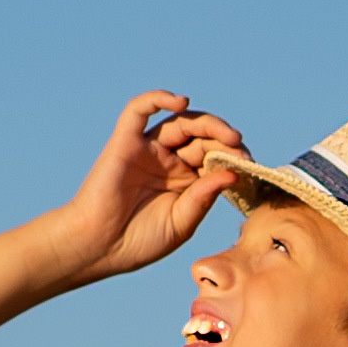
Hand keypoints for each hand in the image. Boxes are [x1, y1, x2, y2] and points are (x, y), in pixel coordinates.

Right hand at [48, 90, 245, 285]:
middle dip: (225, 140)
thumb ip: (204, 198)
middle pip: (202, 137)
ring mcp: (148, 149)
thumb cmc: (138, 242)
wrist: (98, 248)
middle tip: (240, 149)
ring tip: (227, 135)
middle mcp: (168, 161)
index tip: (249, 165)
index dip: (233, 156)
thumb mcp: (182, 223)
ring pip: (181, 121)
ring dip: (207, 123)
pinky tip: (181, 102)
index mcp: (184, 181)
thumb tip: (231, 173)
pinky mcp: (125, 141)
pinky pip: (140, 109)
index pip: (214, 157)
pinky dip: (159, 98)